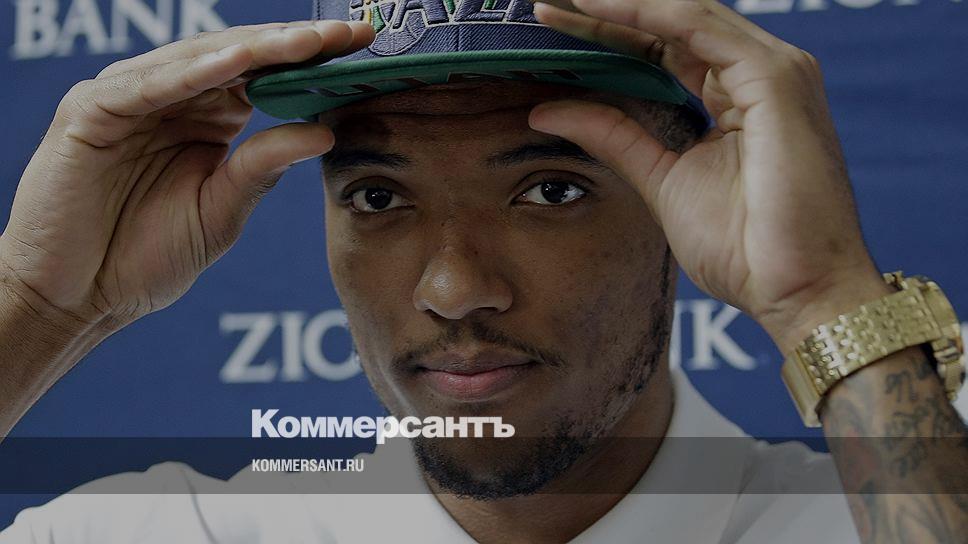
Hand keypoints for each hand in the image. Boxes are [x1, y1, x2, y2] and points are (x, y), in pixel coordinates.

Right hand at [0, 21, 373, 332]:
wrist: (77, 297)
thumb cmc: (144, 256)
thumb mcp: (222, 210)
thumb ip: (264, 168)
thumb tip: (325, 131)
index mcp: (206, 117)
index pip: (264, 76)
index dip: (311, 63)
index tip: (364, 52)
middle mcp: (171, 98)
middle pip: (239, 56)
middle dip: (297, 44)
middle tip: (351, 34)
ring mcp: (129, 100)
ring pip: (198, 59)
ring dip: (256, 48)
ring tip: (308, 41)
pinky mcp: (90, 112)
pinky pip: (146, 85)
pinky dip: (191, 73)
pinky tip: (238, 63)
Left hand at [528, 0, 887, 351]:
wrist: (797, 291)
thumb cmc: (747, 248)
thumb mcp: (660, 180)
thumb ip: (613, 137)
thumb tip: (548, 110)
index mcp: (736, 97)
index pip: (661, 48)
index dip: (607, 34)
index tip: (551, 27)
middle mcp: (757, 74)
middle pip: (668, 25)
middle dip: (604, 12)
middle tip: (544, 5)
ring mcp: (772, 70)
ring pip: (682, 15)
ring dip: (617, 4)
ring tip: (560, 0)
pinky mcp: (775, 77)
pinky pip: (696, 27)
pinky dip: (644, 12)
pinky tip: (596, 7)